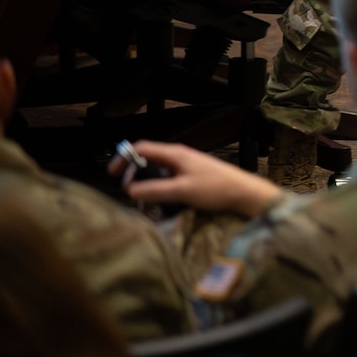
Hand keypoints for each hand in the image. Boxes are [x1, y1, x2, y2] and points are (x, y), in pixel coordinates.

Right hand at [109, 140, 283, 218]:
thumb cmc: (216, 189)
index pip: (142, 148)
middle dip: (135, 178)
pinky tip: (162, 208)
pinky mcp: (191, 179)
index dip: (123, 158)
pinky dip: (161, 193)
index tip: (112, 174)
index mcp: (175, 154)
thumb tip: (129, 190)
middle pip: (147, 163)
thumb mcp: (182, 191)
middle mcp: (179, 158)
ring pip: (157, 176)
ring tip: (147, 207)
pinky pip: (169, 183)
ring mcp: (185, 168)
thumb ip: (155, 190)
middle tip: (132, 195)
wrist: (244, 193)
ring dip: (148, 189)